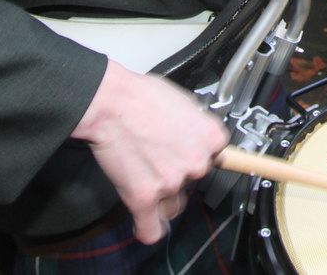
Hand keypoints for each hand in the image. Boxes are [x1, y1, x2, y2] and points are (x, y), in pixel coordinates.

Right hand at [72, 61, 228, 244]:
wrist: (110, 102)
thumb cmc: (141, 97)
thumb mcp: (186, 101)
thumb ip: (197, 126)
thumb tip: (198, 136)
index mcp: (212, 138)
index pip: (216, 158)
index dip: (196, 152)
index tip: (185, 151)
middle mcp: (196, 163)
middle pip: (194, 181)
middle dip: (178, 173)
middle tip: (157, 156)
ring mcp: (172, 183)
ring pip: (173, 205)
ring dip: (163, 197)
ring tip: (145, 175)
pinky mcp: (144, 198)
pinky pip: (152, 229)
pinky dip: (149, 228)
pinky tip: (146, 222)